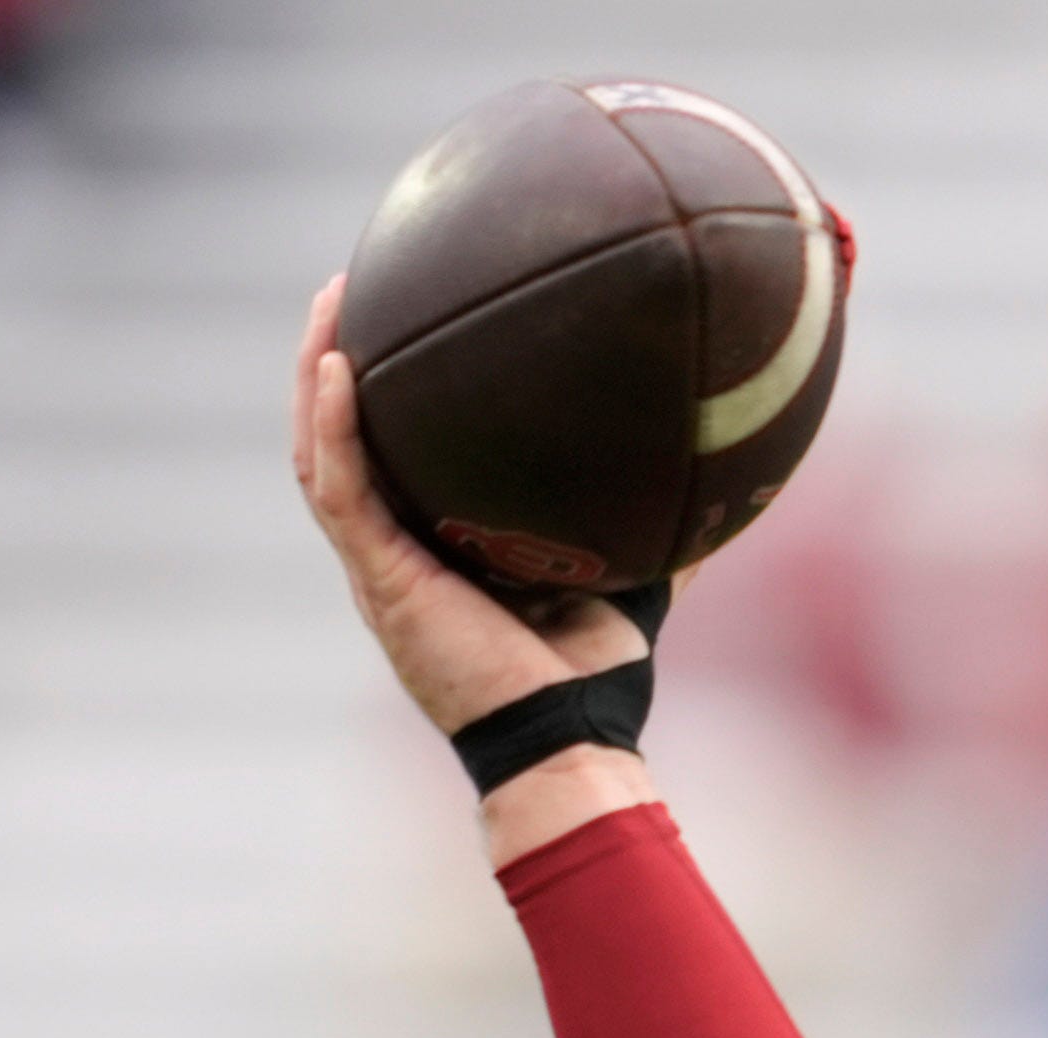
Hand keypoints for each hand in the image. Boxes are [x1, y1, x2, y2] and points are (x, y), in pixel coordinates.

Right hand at [290, 275, 659, 735]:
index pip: (395, 460)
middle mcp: (395, 555)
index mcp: (435, 551)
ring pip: (320, 454)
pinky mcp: (380, 580)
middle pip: (340, 441)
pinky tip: (335, 365)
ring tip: (328, 302)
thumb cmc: (595, 675)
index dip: (389, 396)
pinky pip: (338, 490)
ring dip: (315, 374)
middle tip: (348, 288)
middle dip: (333, 362)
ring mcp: (379, 568)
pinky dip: (331, 426)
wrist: (568, 740)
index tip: (408, 321)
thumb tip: (732, 462)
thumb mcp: (633, 573)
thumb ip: (663, 519)